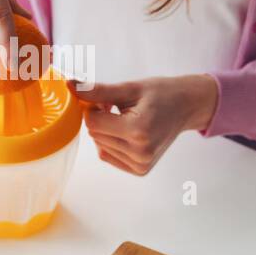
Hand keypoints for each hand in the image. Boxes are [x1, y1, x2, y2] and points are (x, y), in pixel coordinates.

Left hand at [75, 74, 219, 175]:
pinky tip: (128, 132)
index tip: (107, 100)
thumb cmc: (160, 94)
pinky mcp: (140, 170)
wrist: (186, 107)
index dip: (93, 107)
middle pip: (95, 134)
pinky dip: (111, 142)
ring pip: (100, 145)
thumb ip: (96, 90)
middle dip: (100, 119)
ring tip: (127, 119)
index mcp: (138, 131)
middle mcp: (140, 153)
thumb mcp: (128, 88)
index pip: (93, 123)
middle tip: (119, 108)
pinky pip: (108, 155)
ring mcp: (141, 164)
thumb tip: (69, 84)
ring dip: (106, 130)